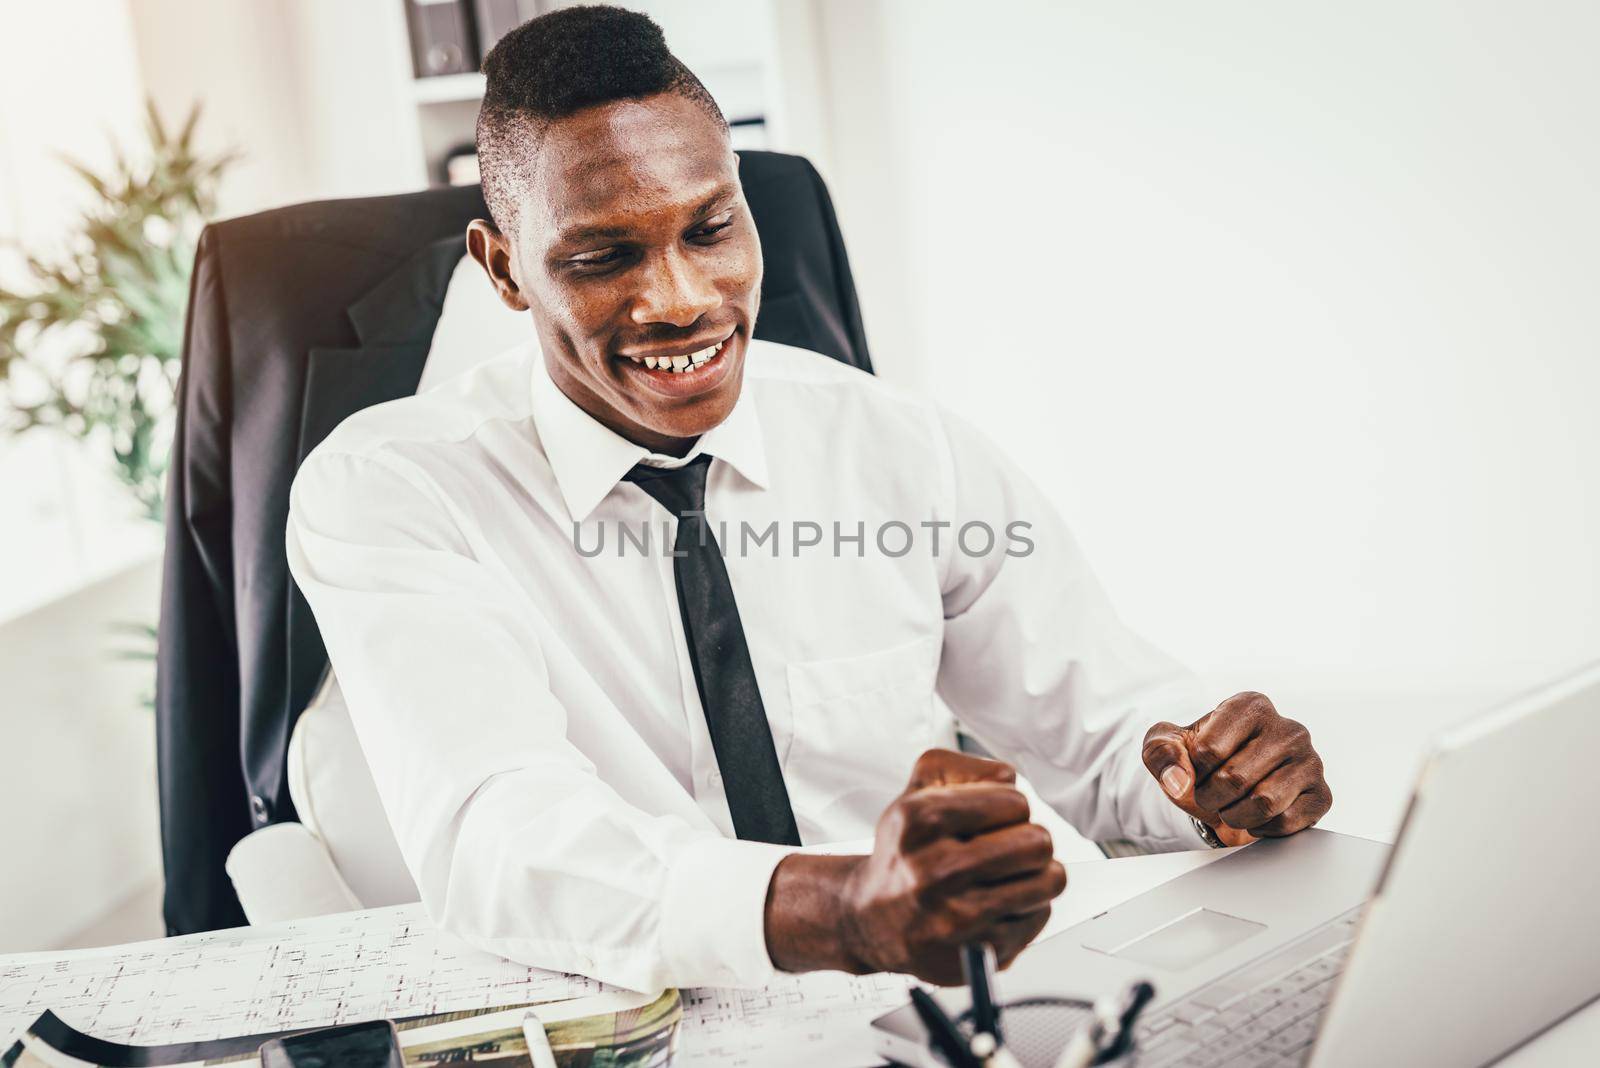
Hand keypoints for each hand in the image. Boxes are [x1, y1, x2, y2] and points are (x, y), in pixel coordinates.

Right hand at [764, 749, 1065, 984]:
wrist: (872, 918)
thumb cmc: (905, 852)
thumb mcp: (915, 793)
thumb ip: (960, 767)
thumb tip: (1007, 776)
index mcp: (920, 820)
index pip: (1014, 802)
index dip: (1010, 808)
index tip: (993, 820)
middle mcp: (935, 870)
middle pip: (1038, 841)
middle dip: (1030, 841)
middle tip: (1008, 849)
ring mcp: (958, 917)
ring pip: (1048, 880)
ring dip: (1036, 875)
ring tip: (1008, 876)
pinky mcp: (979, 953)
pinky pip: (1039, 916)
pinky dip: (1026, 909)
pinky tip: (996, 906)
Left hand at [1142, 692, 1331, 847]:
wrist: (1224, 795)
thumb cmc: (1197, 765)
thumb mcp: (1164, 748)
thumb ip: (1161, 752)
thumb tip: (1180, 779)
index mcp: (1250, 706)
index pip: (1208, 750)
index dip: (1192, 770)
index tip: (1198, 766)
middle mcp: (1288, 728)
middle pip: (1234, 779)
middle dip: (1210, 797)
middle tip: (1211, 794)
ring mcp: (1311, 760)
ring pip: (1264, 803)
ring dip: (1235, 815)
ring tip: (1232, 805)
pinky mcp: (1321, 795)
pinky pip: (1286, 823)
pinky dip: (1261, 829)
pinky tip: (1257, 816)